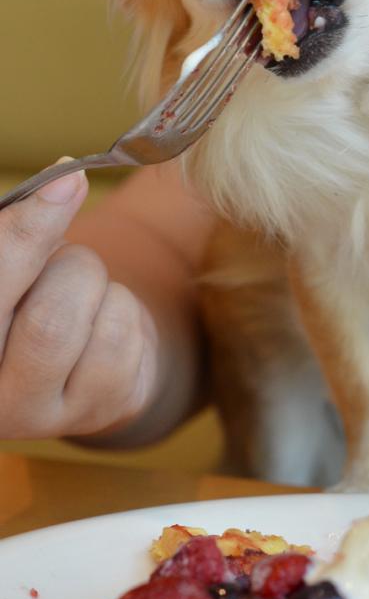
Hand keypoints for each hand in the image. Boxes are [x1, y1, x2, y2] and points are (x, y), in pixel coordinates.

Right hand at [0, 168, 159, 438]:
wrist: (67, 357)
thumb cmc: (20, 294)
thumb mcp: (8, 266)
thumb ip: (16, 233)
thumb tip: (64, 180)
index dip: (26, 233)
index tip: (64, 182)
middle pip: (49, 321)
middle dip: (70, 267)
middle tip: (65, 258)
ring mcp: (42, 417)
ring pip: (100, 326)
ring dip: (98, 288)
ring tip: (78, 294)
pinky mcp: (99, 413)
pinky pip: (127, 340)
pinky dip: (123, 312)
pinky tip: (101, 323)